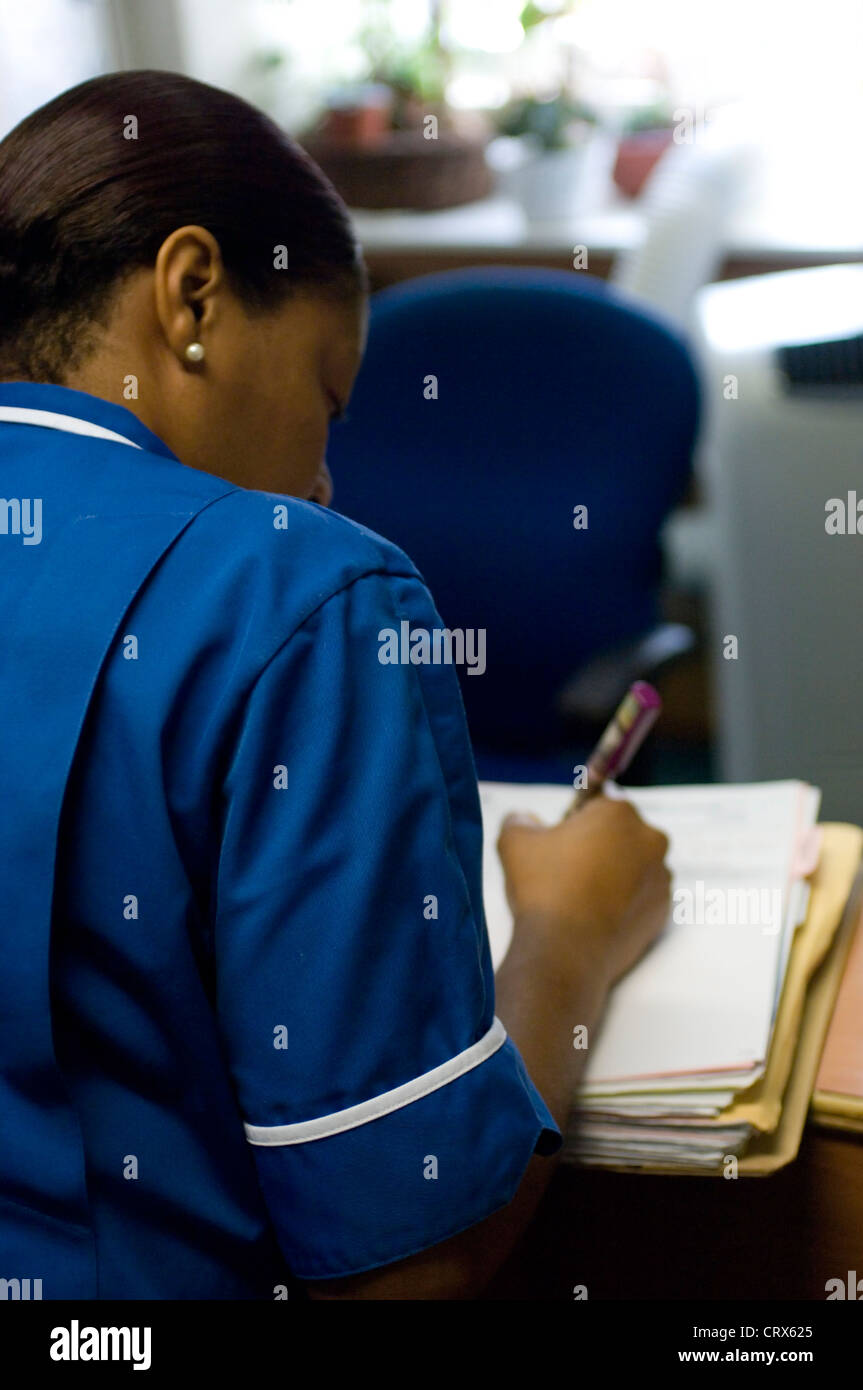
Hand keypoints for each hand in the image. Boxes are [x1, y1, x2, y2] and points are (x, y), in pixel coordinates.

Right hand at [496, 794, 670, 990]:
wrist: (566, 952)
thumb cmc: (544, 888)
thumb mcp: (514, 842)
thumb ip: (520, 819)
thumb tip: (526, 818)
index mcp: (620, 813)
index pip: (598, 805)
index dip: (576, 823)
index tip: (559, 845)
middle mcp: (651, 840)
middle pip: (622, 835)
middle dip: (600, 847)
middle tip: (569, 872)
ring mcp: (661, 879)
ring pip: (634, 867)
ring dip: (615, 875)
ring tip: (582, 899)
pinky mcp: (664, 912)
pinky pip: (642, 898)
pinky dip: (624, 903)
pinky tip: (597, 917)